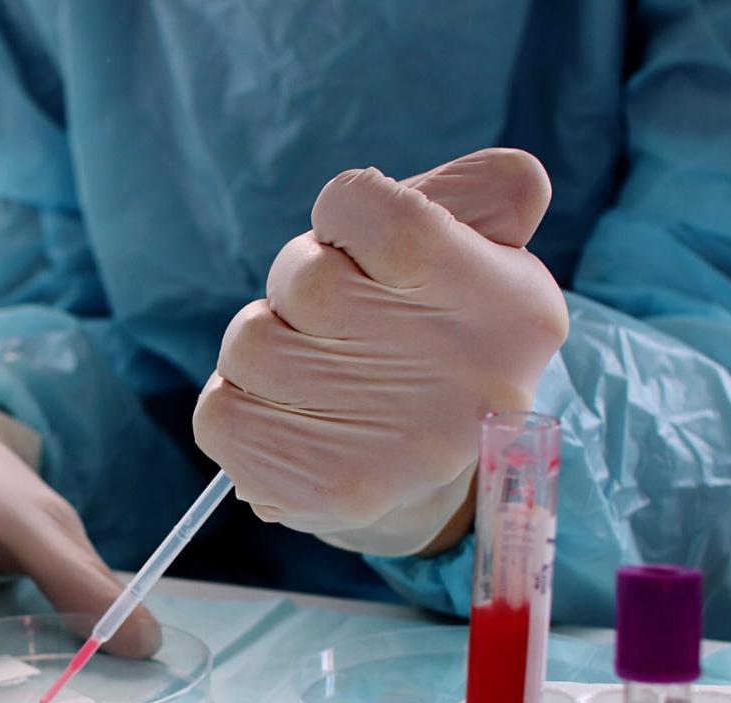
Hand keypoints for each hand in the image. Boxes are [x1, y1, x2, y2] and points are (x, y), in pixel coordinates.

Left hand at [193, 148, 567, 555]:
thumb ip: (480, 189)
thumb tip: (464, 184)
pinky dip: (234, 401)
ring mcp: (399, 446)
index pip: (379, 211)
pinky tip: (282, 412)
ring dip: (263, 343)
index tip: (361, 242)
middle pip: (305, 279)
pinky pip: (219, 413)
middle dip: (298, 283)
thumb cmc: (442, 332)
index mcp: (511, 305)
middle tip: (333, 315)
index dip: (345, 214)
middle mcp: (467, 380)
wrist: (431, 474)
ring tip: (309, 365)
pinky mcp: (328, 490)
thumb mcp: (485, 248)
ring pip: (251, 343)